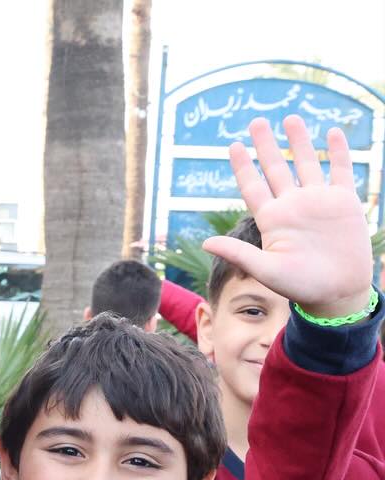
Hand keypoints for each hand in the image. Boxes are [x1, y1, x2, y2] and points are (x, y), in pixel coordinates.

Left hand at [202, 116, 373, 318]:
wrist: (338, 292)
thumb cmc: (300, 286)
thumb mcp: (266, 270)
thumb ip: (238, 254)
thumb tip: (206, 244)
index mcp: (272, 219)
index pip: (253, 186)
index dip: (243, 166)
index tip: (233, 145)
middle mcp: (293, 206)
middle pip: (276, 168)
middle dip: (266, 145)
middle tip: (257, 121)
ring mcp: (318, 201)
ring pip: (307, 163)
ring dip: (299, 141)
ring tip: (291, 118)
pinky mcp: (344, 202)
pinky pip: (341, 170)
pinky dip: (338, 152)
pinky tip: (333, 133)